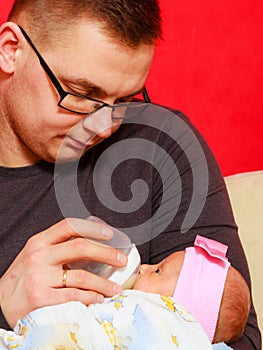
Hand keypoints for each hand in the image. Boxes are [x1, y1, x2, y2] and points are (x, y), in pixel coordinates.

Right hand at [0, 218, 126, 327]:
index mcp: (40, 242)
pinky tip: (99, 298)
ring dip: (103, 282)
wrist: (0, 300)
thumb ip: (59, 245)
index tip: (110, 235)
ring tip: (114, 288)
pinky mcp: (41, 299)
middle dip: (106, 253)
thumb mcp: (37, 253)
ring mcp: (40, 278)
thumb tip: (94, 238)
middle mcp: (39, 256)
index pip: (69, 225)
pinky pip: (74, 296)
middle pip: (80, 247)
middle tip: (121, 260)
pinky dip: (91, 297)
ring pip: (81, 276)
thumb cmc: (24, 276)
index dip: (93, 228)